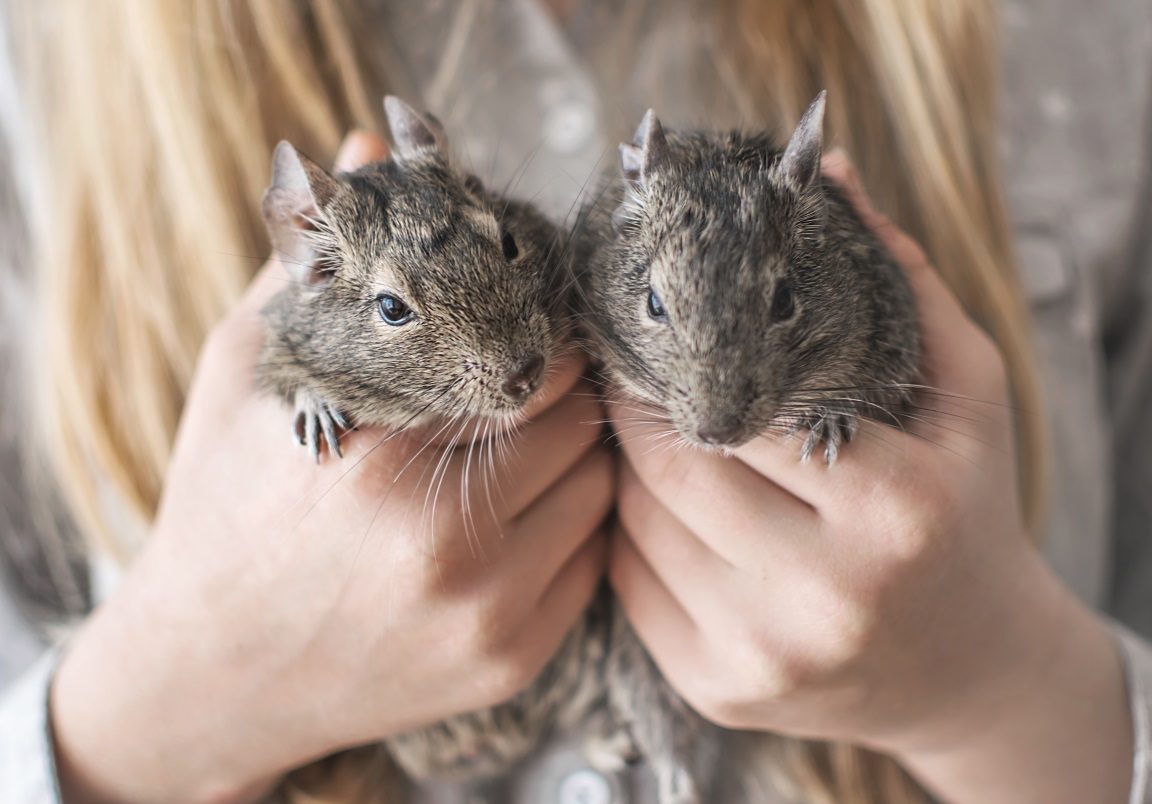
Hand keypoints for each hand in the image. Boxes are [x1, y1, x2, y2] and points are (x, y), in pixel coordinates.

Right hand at [50, 132, 612, 803]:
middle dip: (564, 388)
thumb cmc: (226, 505)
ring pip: (603, 490)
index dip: (541, 329)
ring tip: (524, 439)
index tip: (529, 321)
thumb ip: (322, 262)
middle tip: (537, 373)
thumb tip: (375, 147)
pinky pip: (596, 560)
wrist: (212, 674)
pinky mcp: (513, 662)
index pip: (530, 359)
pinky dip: (575, 521)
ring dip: (578, 453)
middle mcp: (444, 546)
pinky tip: (520, 507)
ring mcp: (487, 615)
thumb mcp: (247, 371)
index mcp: (378, 459)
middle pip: (578, 422)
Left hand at [608, 154, 1131, 802]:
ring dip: (630, 470)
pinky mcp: (717, 691)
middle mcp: (824, 594)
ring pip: (634, 524)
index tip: (661, 329)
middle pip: (668, 470)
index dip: (680, 361)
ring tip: (661, 435)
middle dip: (639, 411)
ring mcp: (763, 654)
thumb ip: (903, 282)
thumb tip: (826, 178)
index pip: (733, 408)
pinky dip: (628, 533)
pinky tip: (665, 509)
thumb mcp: (966, 392)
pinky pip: (625, 584)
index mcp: (893, 508)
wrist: (972, 667)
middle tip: (637, 372)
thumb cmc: (966, 513)